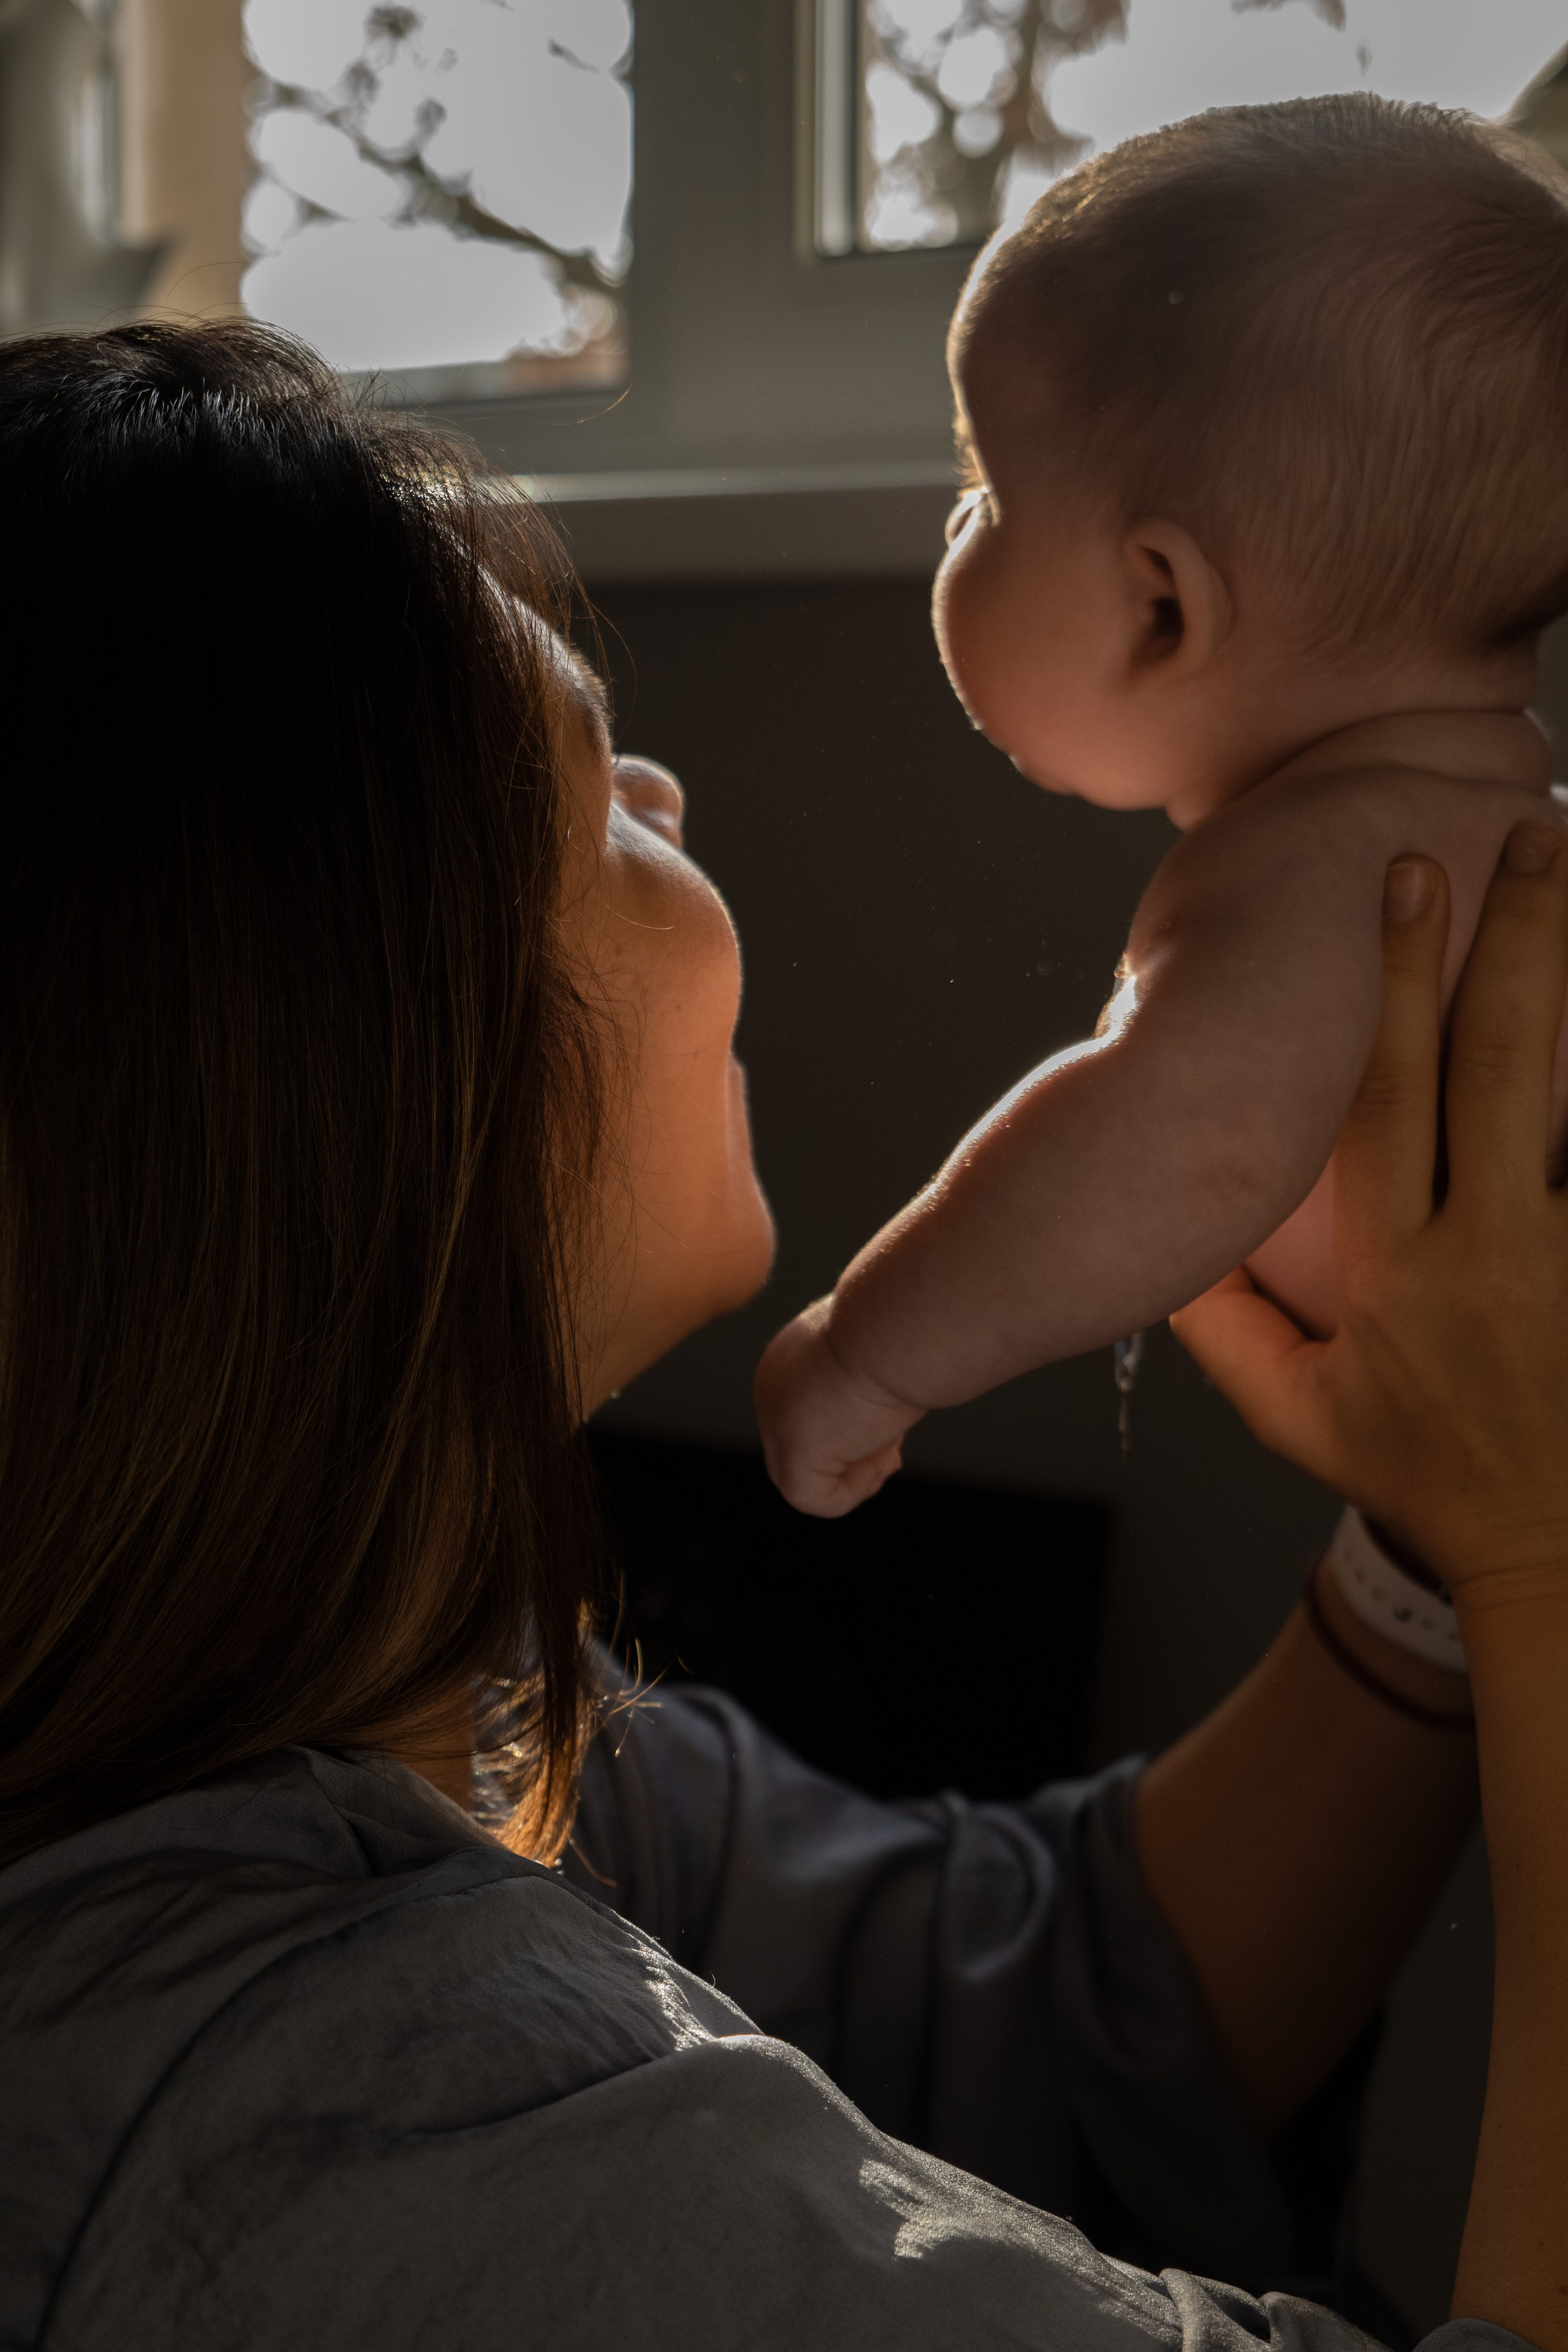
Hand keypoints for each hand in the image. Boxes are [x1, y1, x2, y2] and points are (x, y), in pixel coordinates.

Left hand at [754, 1297, 922, 1517]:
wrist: (900, 1326)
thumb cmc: (904, 1328)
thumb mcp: (879, 1355)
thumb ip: (863, 1386)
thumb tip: (877, 1427)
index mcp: (789, 1359)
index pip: (814, 1418)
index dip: (857, 1431)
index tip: (893, 1421)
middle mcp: (772, 1389)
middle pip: (810, 1449)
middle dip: (856, 1453)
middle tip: (894, 1440)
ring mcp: (775, 1421)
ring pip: (807, 1479)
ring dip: (858, 1473)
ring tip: (889, 1446)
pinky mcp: (791, 1453)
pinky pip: (812, 1498)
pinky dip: (854, 1490)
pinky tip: (880, 1456)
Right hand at [1171, 824, 1567, 1598]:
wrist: (1553, 1551)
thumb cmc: (1423, 1473)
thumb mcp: (1299, 1416)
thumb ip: (1225, 1331)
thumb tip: (1164, 1250)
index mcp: (1395, 1268)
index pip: (1390, 1097)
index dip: (1397, 982)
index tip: (1407, 880)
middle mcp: (1487, 1248)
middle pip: (1496, 1066)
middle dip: (1514, 942)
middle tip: (1536, 838)